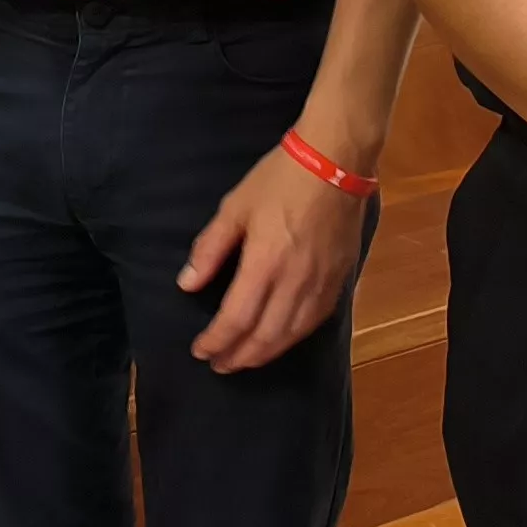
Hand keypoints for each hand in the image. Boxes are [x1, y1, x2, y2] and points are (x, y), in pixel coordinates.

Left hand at [179, 142, 368, 372]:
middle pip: (264, 336)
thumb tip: (187, 284)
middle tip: (219, 365)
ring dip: (265, 354)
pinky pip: (315, 321)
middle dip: (239, 356)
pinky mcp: (340, 279)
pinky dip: (293, 338)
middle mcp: (294, 282)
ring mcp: (321, 283)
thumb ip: (210, 249)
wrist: (335, 161)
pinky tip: (281, 340)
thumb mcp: (235, 207)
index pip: (236, 320)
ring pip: (291, 335)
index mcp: (264, 264)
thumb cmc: (280, 179)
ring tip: (245, 360)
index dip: (216, 341)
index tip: (200, 350)